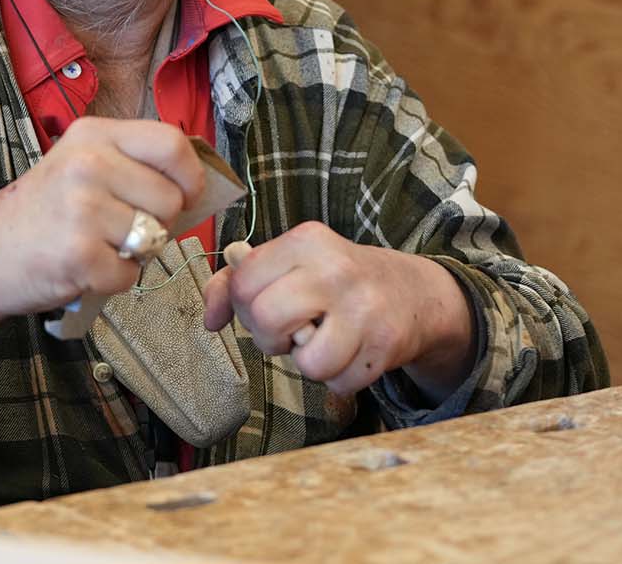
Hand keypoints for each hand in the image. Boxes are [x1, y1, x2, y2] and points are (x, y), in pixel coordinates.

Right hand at [0, 118, 202, 393]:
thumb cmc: (40, 213)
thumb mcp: (79, 166)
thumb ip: (130, 165)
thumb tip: (197, 184)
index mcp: (92, 135)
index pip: (171, 143)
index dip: (190, 175)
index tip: (185, 195)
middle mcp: (87, 164)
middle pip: (170, 199)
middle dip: (157, 224)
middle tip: (120, 229)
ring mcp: (82, 208)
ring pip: (154, 239)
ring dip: (133, 254)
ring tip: (95, 246)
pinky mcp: (80, 254)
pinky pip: (130, 276)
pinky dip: (113, 281)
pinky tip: (83, 268)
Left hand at [202, 222, 475, 400]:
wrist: (411, 292)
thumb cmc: (334, 279)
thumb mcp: (289, 263)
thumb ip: (237, 282)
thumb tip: (210, 320)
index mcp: (305, 240)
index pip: (243, 282)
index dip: (243, 306)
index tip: (263, 307)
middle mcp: (334, 269)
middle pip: (265, 320)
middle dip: (269, 338)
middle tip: (289, 332)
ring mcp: (363, 307)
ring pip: (306, 362)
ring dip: (308, 363)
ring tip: (322, 342)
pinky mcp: (386, 342)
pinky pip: (339, 382)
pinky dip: (339, 378)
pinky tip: (350, 353)